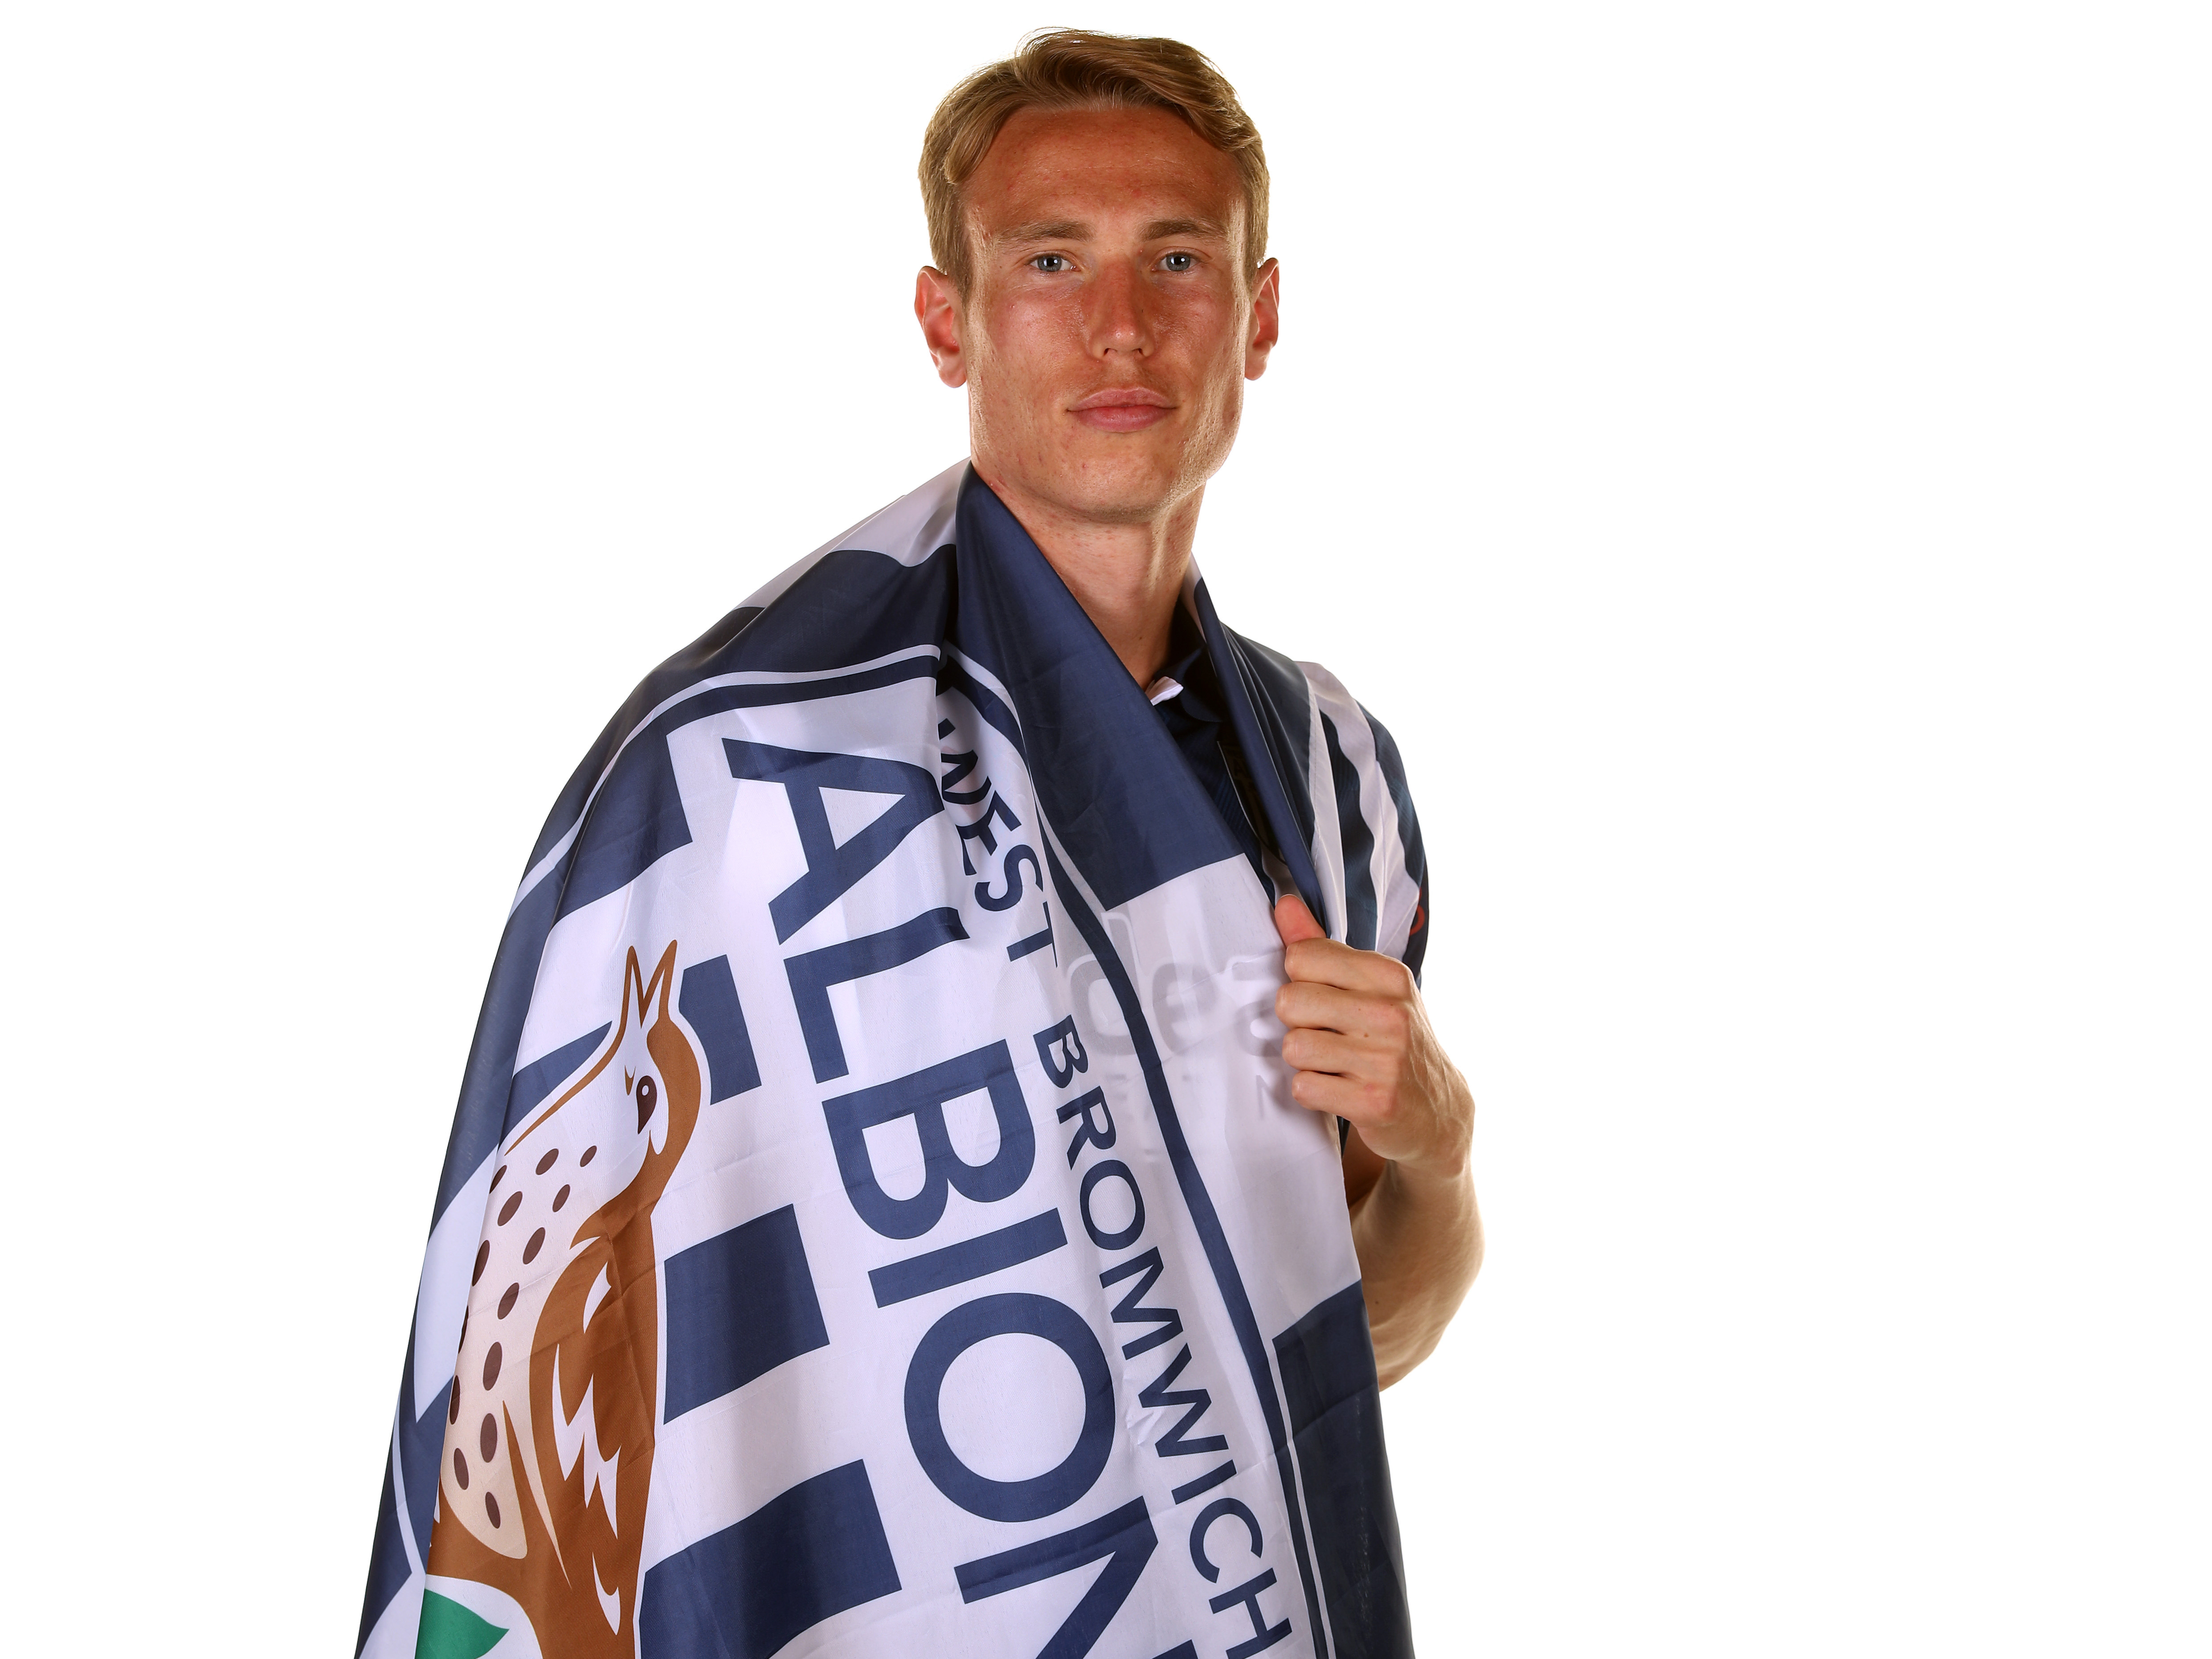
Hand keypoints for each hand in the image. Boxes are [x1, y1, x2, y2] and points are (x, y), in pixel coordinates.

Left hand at [1272, 894, 1473, 1181]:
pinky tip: (1337, 1088)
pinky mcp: (1373, 1102)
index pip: (1302, 957)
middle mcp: (1390, 1013)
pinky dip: (1312, 1091)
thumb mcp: (1371, 987)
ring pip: (1293, 1047)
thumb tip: (1284, 904)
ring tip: (1332, 1062)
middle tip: (1323, 1033)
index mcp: (1387, 975)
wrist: (1436, 1111)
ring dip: (1303, 1060)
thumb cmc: (1392, 1040)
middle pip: (1290, 1001)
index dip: (1299, 980)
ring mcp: (1384, 1059)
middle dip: (1296, 1022)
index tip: (1322, 996)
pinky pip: (1304, 1087)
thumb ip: (1321, 947)